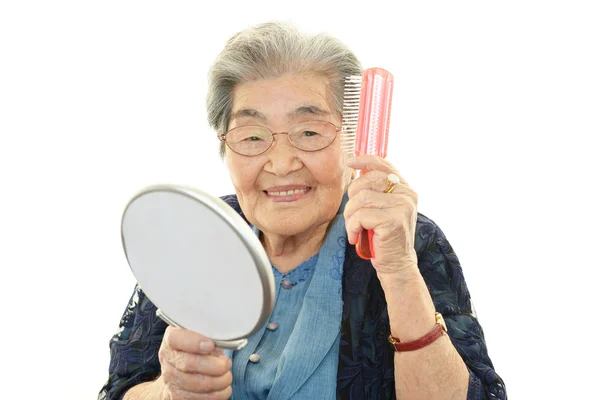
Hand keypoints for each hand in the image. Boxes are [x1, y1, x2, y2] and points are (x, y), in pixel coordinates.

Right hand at [155, 326, 232, 398]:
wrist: (176, 375)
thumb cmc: (193, 352)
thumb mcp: (198, 338)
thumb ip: (207, 336)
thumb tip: (224, 342)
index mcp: (171, 340)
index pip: (175, 338)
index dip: (194, 342)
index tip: (211, 345)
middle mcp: (168, 359)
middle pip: (189, 363)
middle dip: (215, 365)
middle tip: (226, 364)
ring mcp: (170, 380)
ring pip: (198, 384)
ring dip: (219, 382)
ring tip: (227, 377)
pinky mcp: (177, 397)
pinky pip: (200, 398)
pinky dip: (217, 395)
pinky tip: (223, 389)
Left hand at [345, 155, 418, 276]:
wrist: (396, 264)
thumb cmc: (384, 237)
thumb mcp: (383, 210)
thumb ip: (377, 192)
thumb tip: (357, 171)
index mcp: (405, 189)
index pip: (384, 166)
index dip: (365, 160)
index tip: (350, 162)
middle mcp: (407, 195)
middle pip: (368, 181)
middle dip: (352, 198)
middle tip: (352, 216)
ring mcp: (402, 207)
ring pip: (361, 198)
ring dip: (350, 216)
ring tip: (354, 228)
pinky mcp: (393, 221)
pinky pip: (361, 215)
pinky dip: (352, 227)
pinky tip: (356, 236)